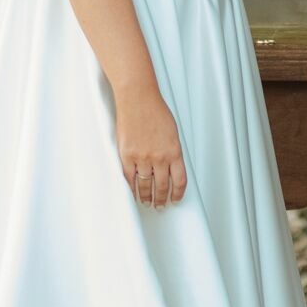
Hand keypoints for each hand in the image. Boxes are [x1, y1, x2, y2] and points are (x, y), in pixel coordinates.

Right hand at [116, 85, 186, 208]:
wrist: (138, 99)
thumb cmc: (155, 111)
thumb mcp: (172, 132)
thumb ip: (172, 151)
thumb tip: (170, 169)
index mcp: (174, 151)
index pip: (179, 181)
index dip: (177, 194)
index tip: (175, 199)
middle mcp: (160, 157)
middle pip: (162, 186)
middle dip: (161, 199)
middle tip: (159, 206)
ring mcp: (142, 157)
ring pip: (145, 185)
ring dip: (146, 197)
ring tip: (147, 202)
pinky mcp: (127, 155)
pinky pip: (129, 178)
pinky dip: (132, 188)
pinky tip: (133, 193)